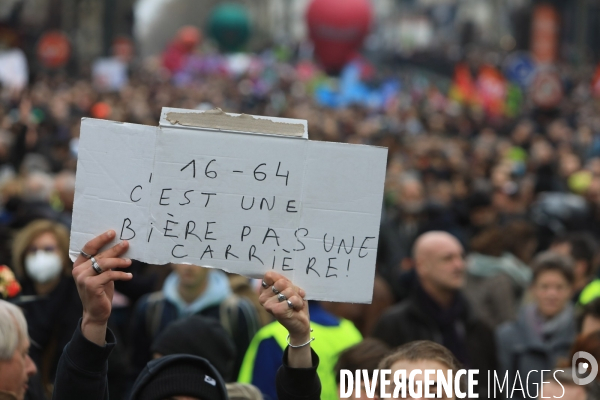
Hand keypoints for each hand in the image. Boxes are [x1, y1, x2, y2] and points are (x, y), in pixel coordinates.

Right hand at [72, 230, 131, 344]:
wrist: (96, 313)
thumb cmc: (101, 291)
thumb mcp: (102, 275)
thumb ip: (105, 263)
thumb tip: (120, 247)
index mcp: (79, 265)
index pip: (88, 247)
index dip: (100, 239)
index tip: (112, 232)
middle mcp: (78, 270)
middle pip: (99, 255)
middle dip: (115, 249)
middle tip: (126, 244)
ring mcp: (83, 278)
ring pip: (104, 263)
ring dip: (119, 261)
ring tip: (129, 262)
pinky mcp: (91, 286)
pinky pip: (109, 275)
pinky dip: (121, 275)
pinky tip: (129, 276)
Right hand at [260, 271, 308, 339]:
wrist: (300, 324)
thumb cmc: (294, 304)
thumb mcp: (289, 289)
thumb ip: (284, 281)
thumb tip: (279, 276)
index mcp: (263, 291)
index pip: (269, 275)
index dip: (282, 278)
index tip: (287, 286)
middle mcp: (263, 298)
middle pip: (281, 282)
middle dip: (292, 288)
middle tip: (293, 297)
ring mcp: (268, 305)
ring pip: (288, 290)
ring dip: (296, 297)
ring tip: (295, 304)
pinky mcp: (277, 311)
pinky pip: (292, 299)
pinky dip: (298, 303)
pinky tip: (296, 309)